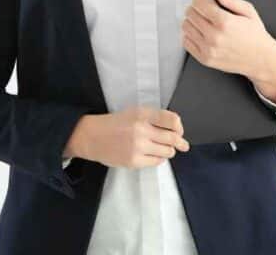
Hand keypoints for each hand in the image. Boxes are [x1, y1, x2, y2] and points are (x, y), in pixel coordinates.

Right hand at [64, 106, 189, 168]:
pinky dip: (158, 158)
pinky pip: (157, 161)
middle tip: (183, 145)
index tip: (179, 130)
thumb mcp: (133, 113)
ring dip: (168, 150)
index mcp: (141, 114)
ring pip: (167, 151)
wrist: (92, 136)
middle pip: (172, 137)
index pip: (171, 119)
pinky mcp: (135, 161)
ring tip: (163, 148)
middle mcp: (141, 129)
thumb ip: (153, 118)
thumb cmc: (115, 124)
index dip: (179, 126)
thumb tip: (176, 129)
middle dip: (180, 142)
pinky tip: (152, 154)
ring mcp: (138, 146)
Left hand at [181, 0, 275, 79]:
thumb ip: (231, 0)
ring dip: (192, 22)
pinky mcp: (205, 59)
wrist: (261, 60)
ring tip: (204, 24)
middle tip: (205, 13)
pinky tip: (201, 35)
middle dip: (196, 10)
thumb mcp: (249, 12)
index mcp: (225, 22)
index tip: (205, 3)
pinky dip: (190, 36)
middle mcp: (215, 36)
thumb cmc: (255, 36)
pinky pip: (186, 42)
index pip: (197, 3)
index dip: (200, 0)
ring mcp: (209, 49)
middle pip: (189, 13)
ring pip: (186, 27)